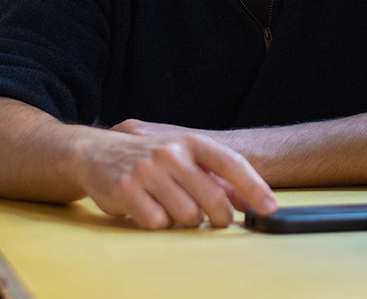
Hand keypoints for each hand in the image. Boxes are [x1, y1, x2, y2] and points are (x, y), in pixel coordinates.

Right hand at [75, 123, 276, 229]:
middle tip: (216, 220)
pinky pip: (158, 223)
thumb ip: (216, 178)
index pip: (231, 164)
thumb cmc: (149, 158)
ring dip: (185, 221)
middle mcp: (171, 153)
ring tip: (173, 209)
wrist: (96, 152)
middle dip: (219, 217)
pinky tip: (149, 209)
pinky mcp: (126, 190)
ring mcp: (148, 171)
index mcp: (191, 142)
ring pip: (187, 215)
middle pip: (212, 198)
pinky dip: (159, 223)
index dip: (254, 188)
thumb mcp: (184, 158)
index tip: (271, 208)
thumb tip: (249, 202)